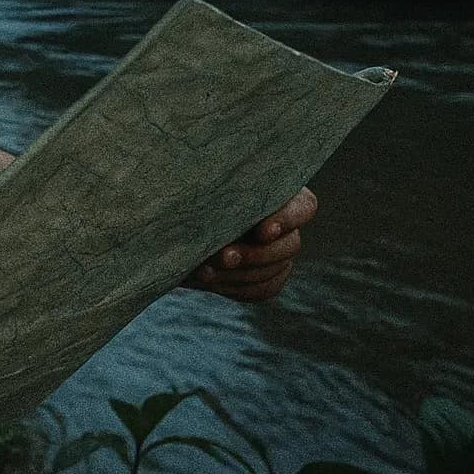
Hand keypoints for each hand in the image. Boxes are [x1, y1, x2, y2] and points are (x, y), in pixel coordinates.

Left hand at [183, 186, 316, 302]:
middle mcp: (281, 222)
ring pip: (278, 269)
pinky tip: (211, 280)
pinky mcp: (263, 275)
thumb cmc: (182, 195)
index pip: (305, 206)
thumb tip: (221, 185)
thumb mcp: (197, 185)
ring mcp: (276, 251)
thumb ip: (216, 186)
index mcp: (276, 191)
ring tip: (204, 270)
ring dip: (241, 274)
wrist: (168, 229)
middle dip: (256, 254)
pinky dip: (239, 287)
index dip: (288, 220)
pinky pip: (264, 288)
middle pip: (292, 244)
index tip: (261, 231)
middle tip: (224, 257)